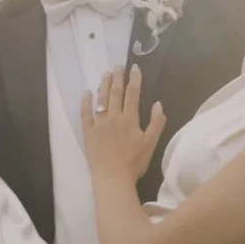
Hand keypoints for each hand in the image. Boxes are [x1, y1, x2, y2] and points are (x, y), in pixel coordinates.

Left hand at [81, 67, 164, 185]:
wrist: (112, 177)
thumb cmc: (134, 162)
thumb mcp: (151, 144)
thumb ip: (156, 123)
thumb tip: (158, 103)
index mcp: (130, 119)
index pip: (133, 94)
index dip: (134, 80)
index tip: (135, 68)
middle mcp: (113, 117)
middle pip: (116, 93)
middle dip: (118, 78)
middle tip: (118, 66)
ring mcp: (99, 124)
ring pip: (101, 100)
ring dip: (104, 85)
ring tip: (106, 74)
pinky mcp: (88, 132)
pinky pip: (85, 114)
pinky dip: (86, 102)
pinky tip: (86, 93)